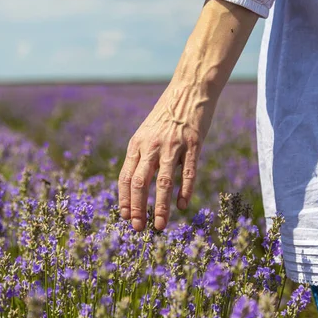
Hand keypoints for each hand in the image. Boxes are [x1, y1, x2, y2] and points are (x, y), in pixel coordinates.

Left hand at [118, 83, 217, 230]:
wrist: (189, 89)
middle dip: (137, 209)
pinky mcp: (193, 143)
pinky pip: (187, 172)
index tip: (124, 217)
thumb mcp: (147, 132)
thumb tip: (136, 184)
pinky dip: (184, 191)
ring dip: (160, 207)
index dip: (124, 199)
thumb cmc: (167, 114)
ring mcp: (172, 145)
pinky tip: (181, 206)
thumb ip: (142, 155)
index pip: (125, 177)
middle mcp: (151, 145)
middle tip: (138, 228)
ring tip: (160, 226)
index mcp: (137, 144)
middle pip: (140, 183)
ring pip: (162, 182)